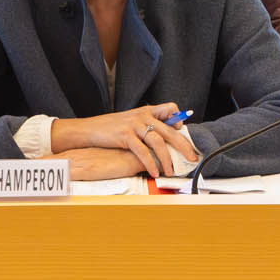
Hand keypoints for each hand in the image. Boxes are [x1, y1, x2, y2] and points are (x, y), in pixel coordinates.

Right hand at [51, 103, 199, 177]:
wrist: (88, 130)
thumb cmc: (110, 128)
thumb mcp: (131, 121)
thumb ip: (147, 125)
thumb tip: (164, 136)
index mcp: (146, 111)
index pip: (171, 108)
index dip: (178, 119)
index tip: (180, 130)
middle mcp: (143, 116)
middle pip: (170, 131)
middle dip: (183, 146)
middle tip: (192, 158)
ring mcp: (134, 125)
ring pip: (158, 143)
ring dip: (166, 160)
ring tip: (170, 171)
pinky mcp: (125, 136)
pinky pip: (143, 152)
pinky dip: (151, 164)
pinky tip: (155, 172)